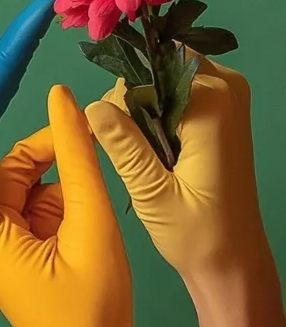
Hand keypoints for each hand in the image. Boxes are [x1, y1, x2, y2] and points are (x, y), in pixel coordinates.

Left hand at [0, 87, 165, 326]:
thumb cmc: (88, 302)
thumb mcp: (89, 220)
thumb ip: (77, 156)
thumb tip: (63, 101)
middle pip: (8, 171)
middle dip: (47, 155)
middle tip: (86, 139)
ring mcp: (1, 244)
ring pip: (28, 186)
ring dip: (60, 181)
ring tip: (92, 198)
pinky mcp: (19, 250)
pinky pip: (37, 208)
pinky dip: (63, 202)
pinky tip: (86, 217)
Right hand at [85, 60, 269, 289]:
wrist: (233, 260)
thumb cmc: (197, 234)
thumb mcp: (152, 193)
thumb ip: (124, 146)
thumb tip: (92, 105)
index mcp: (212, 104)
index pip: (149, 69)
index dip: (120, 95)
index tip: (104, 131)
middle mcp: (226, 89)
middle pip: (158, 66)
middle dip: (130, 98)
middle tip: (118, 146)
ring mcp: (228, 98)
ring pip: (165, 78)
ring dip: (141, 108)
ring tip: (134, 153)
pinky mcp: (222, 112)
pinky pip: (177, 94)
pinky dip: (156, 115)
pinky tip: (148, 151)